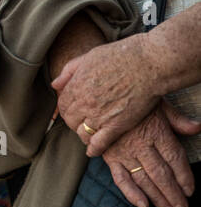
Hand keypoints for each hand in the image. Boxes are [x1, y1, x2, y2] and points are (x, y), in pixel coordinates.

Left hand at [52, 35, 186, 156]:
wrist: (150, 64)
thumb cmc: (122, 55)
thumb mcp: (89, 57)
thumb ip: (69, 71)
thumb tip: (55, 85)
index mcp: (76, 86)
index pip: (62, 105)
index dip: (66, 109)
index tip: (73, 110)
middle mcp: (84, 103)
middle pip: (70, 120)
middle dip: (73, 122)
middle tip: (80, 122)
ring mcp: (99, 116)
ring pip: (82, 133)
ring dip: (83, 135)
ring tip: (88, 134)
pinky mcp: (117, 126)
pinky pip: (99, 143)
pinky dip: (94, 149)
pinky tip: (93, 151)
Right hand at [101, 101, 198, 206]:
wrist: (99, 94)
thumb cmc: (132, 98)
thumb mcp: (158, 103)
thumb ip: (177, 119)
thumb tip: (197, 128)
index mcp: (156, 132)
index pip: (175, 159)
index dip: (185, 176)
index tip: (191, 191)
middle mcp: (140, 145)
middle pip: (161, 174)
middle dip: (173, 194)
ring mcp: (124, 152)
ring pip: (144, 180)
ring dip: (158, 198)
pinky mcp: (109, 156)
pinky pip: (120, 178)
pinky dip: (131, 193)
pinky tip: (142, 204)